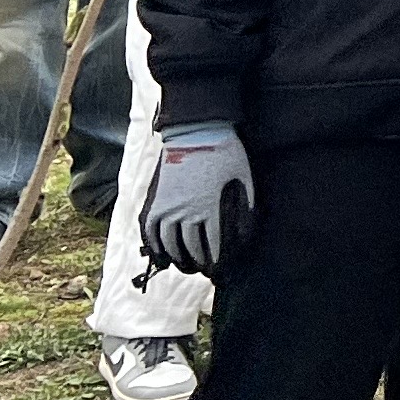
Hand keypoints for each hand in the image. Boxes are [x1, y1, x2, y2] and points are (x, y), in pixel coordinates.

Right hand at [142, 123, 254, 275]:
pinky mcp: (154, 200)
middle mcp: (185, 211)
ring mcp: (166, 207)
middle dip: (199, 262)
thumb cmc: (225, 151)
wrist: (194, 131)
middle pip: (190, 248)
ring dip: (178, 258)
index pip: (211, 244)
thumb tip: (249, 224)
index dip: (215, 259)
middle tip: (205, 269)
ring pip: (169, 243)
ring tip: (186, 264)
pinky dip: (154, 246)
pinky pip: (149, 231)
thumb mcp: (244, 175)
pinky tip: (162, 254)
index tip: (219, 267)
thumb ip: (247, 202)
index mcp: (208, 207)